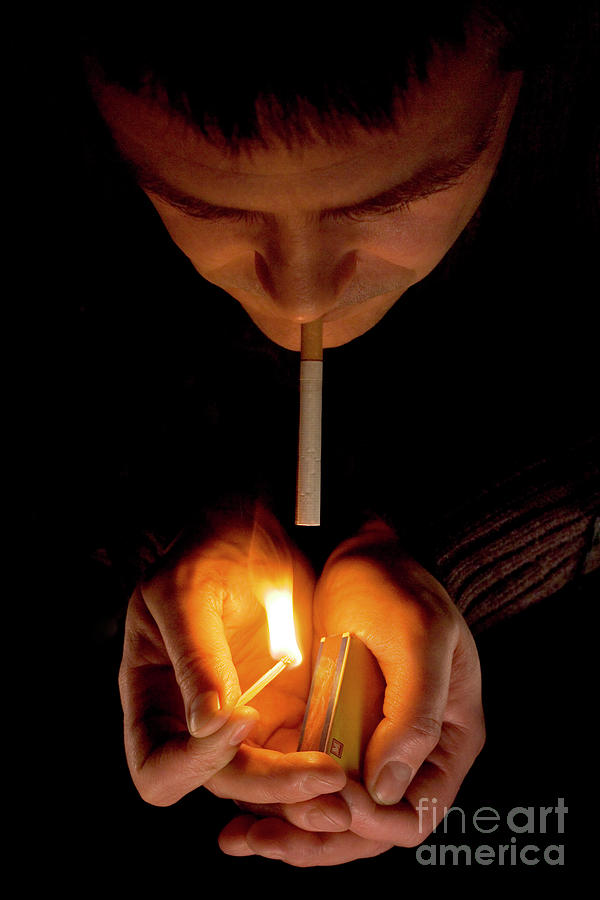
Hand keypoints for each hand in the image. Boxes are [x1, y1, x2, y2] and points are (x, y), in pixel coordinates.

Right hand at [118, 506, 345, 809]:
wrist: (261, 528)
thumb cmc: (212, 550)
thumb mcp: (191, 591)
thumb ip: (196, 655)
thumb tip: (207, 724)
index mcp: (154, 696)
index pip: (158, 770)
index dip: (194, 763)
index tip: (241, 721)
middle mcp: (195, 721)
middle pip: (223, 784)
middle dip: (270, 786)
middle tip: (323, 775)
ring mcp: (244, 719)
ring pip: (269, 782)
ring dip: (305, 791)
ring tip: (346, 786)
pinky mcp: (287, 710)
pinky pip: (302, 756)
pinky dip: (324, 765)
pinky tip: (353, 761)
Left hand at [220, 521, 484, 864]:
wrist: (355, 550)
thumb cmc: (396, 587)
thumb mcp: (418, 639)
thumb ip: (416, 714)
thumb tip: (390, 790)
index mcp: (448, 739)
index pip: (416, 813)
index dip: (371, 823)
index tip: (326, 802)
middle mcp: (409, 753)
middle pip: (369, 829)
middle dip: (317, 840)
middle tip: (262, 839)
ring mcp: (366, 745)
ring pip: (332, 814)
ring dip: (289, 831)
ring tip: (237, 836)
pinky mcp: (328, 731)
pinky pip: (304, 782)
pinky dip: (275, 798)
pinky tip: (237, 807)